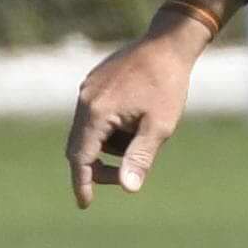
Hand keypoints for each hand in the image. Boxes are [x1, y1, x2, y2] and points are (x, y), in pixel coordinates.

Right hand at [66, 24, 204, 206]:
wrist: (168, 43)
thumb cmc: (168, 85)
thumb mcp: (160, 125)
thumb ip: (141, 157)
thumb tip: (128, 188)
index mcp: (96, 112)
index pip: (80, 158)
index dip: (82, 183)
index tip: (85, 204)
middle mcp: (84, 100)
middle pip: (79, 147)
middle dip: (98, 167)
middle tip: (126, 175)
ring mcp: (87, 90)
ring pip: (88, 132)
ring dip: (110, 144)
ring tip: (144, 131)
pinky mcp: (94, 83)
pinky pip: (94, 115)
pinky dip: (110, 128)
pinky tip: (137, 117)